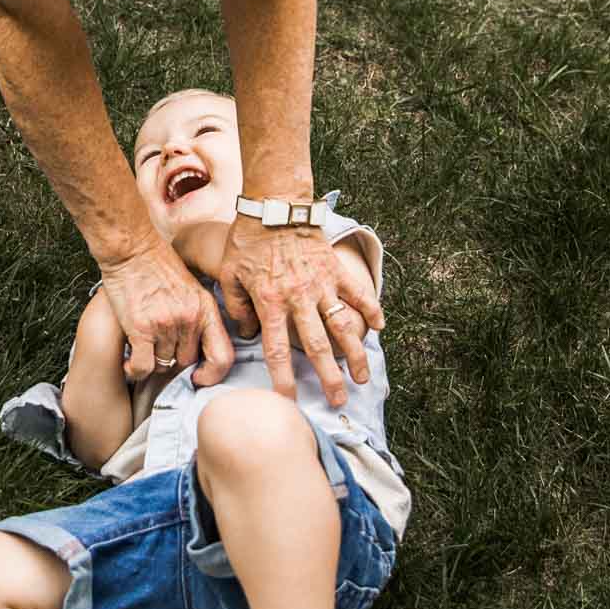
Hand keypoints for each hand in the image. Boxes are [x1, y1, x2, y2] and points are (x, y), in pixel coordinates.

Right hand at [97, 236, 233, 387]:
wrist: (132, 249)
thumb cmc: (157, 265)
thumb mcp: (191, 289)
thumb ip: (198, 316)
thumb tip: (197, 349)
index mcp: (206, 309)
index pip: (223, 356)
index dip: (213, 375)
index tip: (199, 376)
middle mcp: (190, 318)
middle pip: (186, 361)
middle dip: (172, 360)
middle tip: (159, 349)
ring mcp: (166, 323)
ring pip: (163, 364)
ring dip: (152, 360)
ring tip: (143, 346)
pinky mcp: (142, 327)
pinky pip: (143, 366)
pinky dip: (135, 370)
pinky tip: (130, 363)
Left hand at [216, 221, 383, 406]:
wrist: (274, 205)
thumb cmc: (246, 241)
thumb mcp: (229, 275)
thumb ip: (237, 308)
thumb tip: (246, 336)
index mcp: (270, 303)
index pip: (277, 350)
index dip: (283, 379)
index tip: (289, 401)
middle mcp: (299, 298)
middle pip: (317, 346)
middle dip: (329, 378)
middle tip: (339, 403)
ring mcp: (321, 284)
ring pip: (343, 326)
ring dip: (355, 354)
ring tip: (362, 378)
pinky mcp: (335, 269)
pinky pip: (358, 292)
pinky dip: (371, 309)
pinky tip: (380, 327)